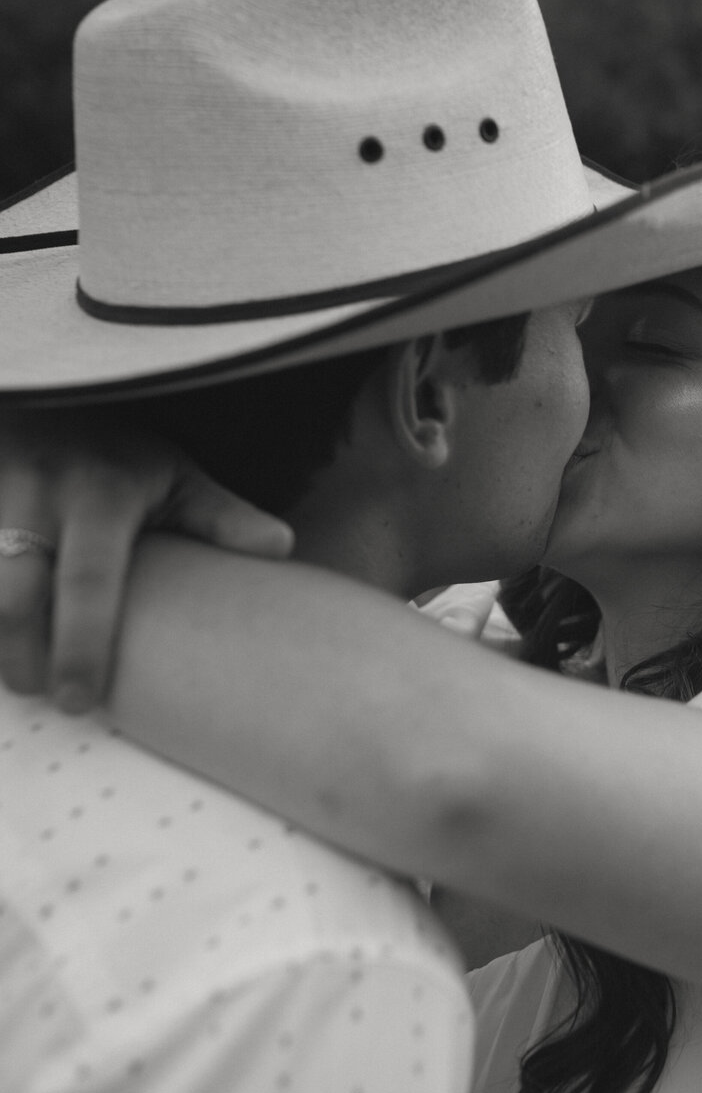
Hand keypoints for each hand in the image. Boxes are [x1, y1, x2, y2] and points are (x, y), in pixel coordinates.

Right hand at [0, 409, 292, 710]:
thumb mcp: (176, 473)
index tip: (80, 700)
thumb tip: (282, 548)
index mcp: (97, 493)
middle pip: (11, 593)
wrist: (49, 392)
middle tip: (43, 694)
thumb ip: (220, 516)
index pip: (86, 581)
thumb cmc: (119, 450)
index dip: (80, 646)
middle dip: (18, 657)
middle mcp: (32, 492)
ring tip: (15, 673)